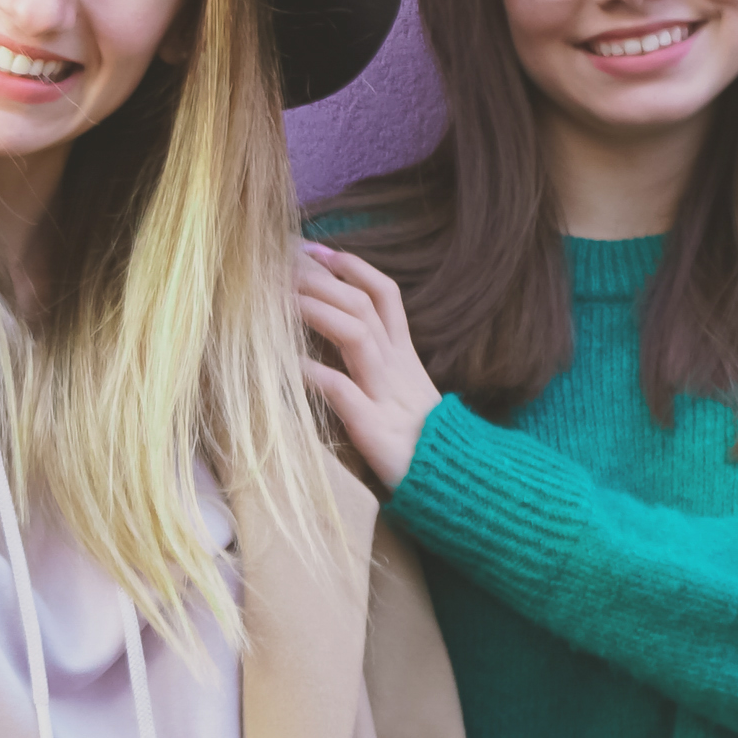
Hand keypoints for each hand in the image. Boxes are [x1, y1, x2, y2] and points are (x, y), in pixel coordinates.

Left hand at [295, 241, 439, 488]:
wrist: (458, 489)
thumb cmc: (422, 447)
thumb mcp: (401, 397)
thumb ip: (376, 368)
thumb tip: (334, 344)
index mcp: (404, 357)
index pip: (384, 294)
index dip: (352, 267)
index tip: (315, 249)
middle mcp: (397, 367)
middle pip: (363, 304)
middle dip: (321, 279)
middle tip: (282, 263)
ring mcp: (387, 394)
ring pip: (357, 333)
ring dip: (315, 310)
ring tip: (279, 298)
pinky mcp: (374, 427)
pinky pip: (341, 390)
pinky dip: (310, 372)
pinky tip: (283, 362)